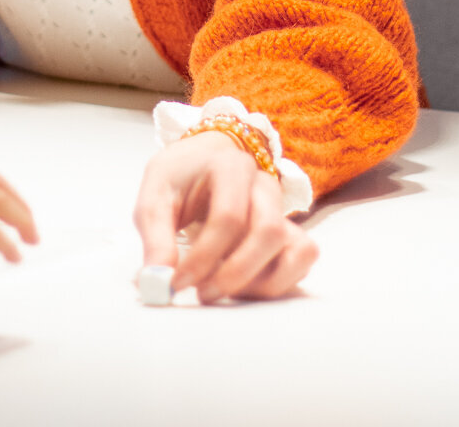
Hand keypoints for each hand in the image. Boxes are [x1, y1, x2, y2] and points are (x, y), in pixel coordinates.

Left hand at [133, 132, 317, 301]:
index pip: (228, 217)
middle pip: (269, 232)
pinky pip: (304, 258)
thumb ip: (155, 237)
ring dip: (260, 282)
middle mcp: (263, 183)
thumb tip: (157, 280)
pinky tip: (245, 286)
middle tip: (203, 293)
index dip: (204, 257)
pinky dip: (281, 282)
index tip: (177, 282)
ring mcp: (282, 207)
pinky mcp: (291, 230)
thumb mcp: (154, 197)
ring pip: (294, 249)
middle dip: (235, 273)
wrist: (200, 164)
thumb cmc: (179, 180)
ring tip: (222, 289)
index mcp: (229, 166)